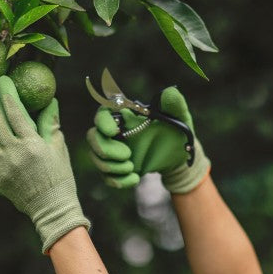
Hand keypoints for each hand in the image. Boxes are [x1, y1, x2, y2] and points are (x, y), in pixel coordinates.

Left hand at [0, 76, 89, 252]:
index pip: (15, 112)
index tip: (2, 81)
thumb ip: (50, 122)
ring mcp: (1, 166)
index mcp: (32, 144)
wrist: (51, 208)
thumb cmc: (60, 176)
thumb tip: (50, 100)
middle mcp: (13, 153)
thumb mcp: (58, 147)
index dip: (7, 94)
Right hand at [86, 86, 210, 193]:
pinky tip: (135, 179)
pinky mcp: (117, 168)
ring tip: (133, 168)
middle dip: (105, 149)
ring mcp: (113, 151)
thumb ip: (174, 105)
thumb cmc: (177, 132)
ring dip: (111, 167)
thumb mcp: (180, 118)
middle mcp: (115, 132)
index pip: (103, 114)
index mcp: (125, 116)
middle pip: (93, 138)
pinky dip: (118, 181)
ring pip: (97, 159)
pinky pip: (107, 177)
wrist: (178, 157)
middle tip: (127, 155)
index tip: (112, 131)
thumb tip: (170, 92)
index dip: (102, 122)